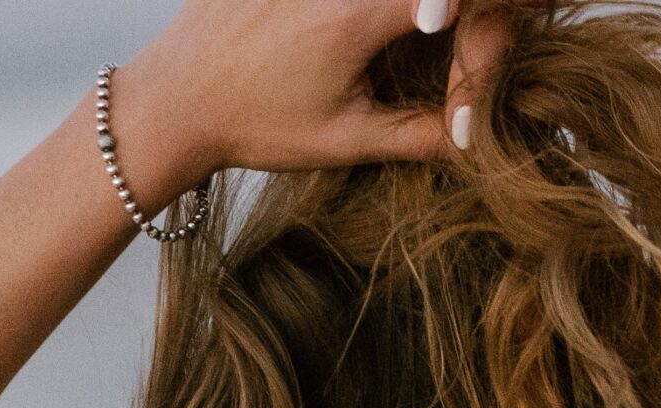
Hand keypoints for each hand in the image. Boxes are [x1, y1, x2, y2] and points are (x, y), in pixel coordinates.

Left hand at [126, 0, 522, 176]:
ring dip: (421, 17)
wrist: (176, 98)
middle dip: (463, 21)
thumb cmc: (254, 125)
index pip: (459, 3)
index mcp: (357, 13)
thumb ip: (419, 133)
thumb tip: (475, 135)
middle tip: (451, 53)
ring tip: (419, 41)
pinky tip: (381, 32)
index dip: (484, 39)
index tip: (468, 81)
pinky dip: (384, 13)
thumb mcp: (344, 140)